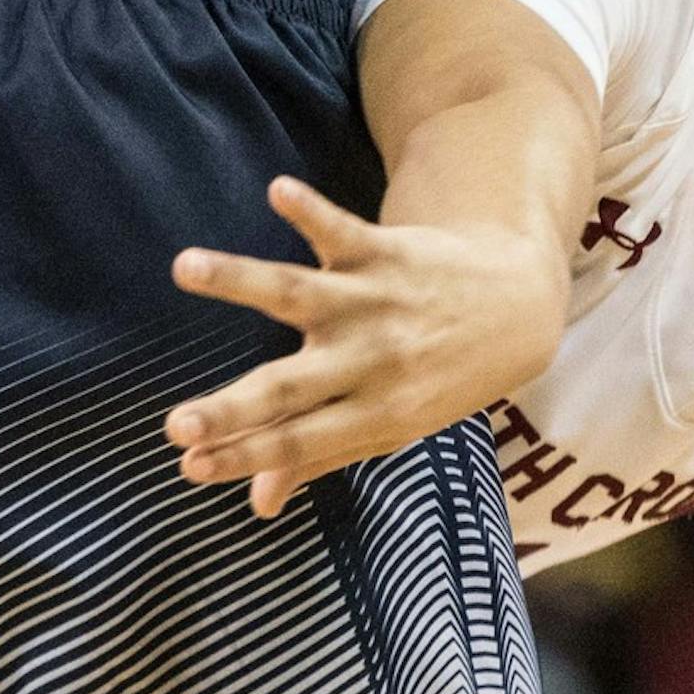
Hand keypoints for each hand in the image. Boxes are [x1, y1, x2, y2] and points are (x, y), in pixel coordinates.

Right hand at [166, 176, 565, 517]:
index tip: (186, 465)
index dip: (243, 456)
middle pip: (292, 388)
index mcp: (377, 414)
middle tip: (175, 425)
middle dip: (233, 409)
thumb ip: (322, 455)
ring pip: (298, 294)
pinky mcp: (384, 252)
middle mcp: (373, 363)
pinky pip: (342, 230)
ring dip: (240, 279)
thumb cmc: (444, 377)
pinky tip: (276, 190)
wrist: (518, 309)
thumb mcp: (396, 424)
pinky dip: (309, 210)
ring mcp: (375, 304)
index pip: (299, 442)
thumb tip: (258, 503)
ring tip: (184, 266)